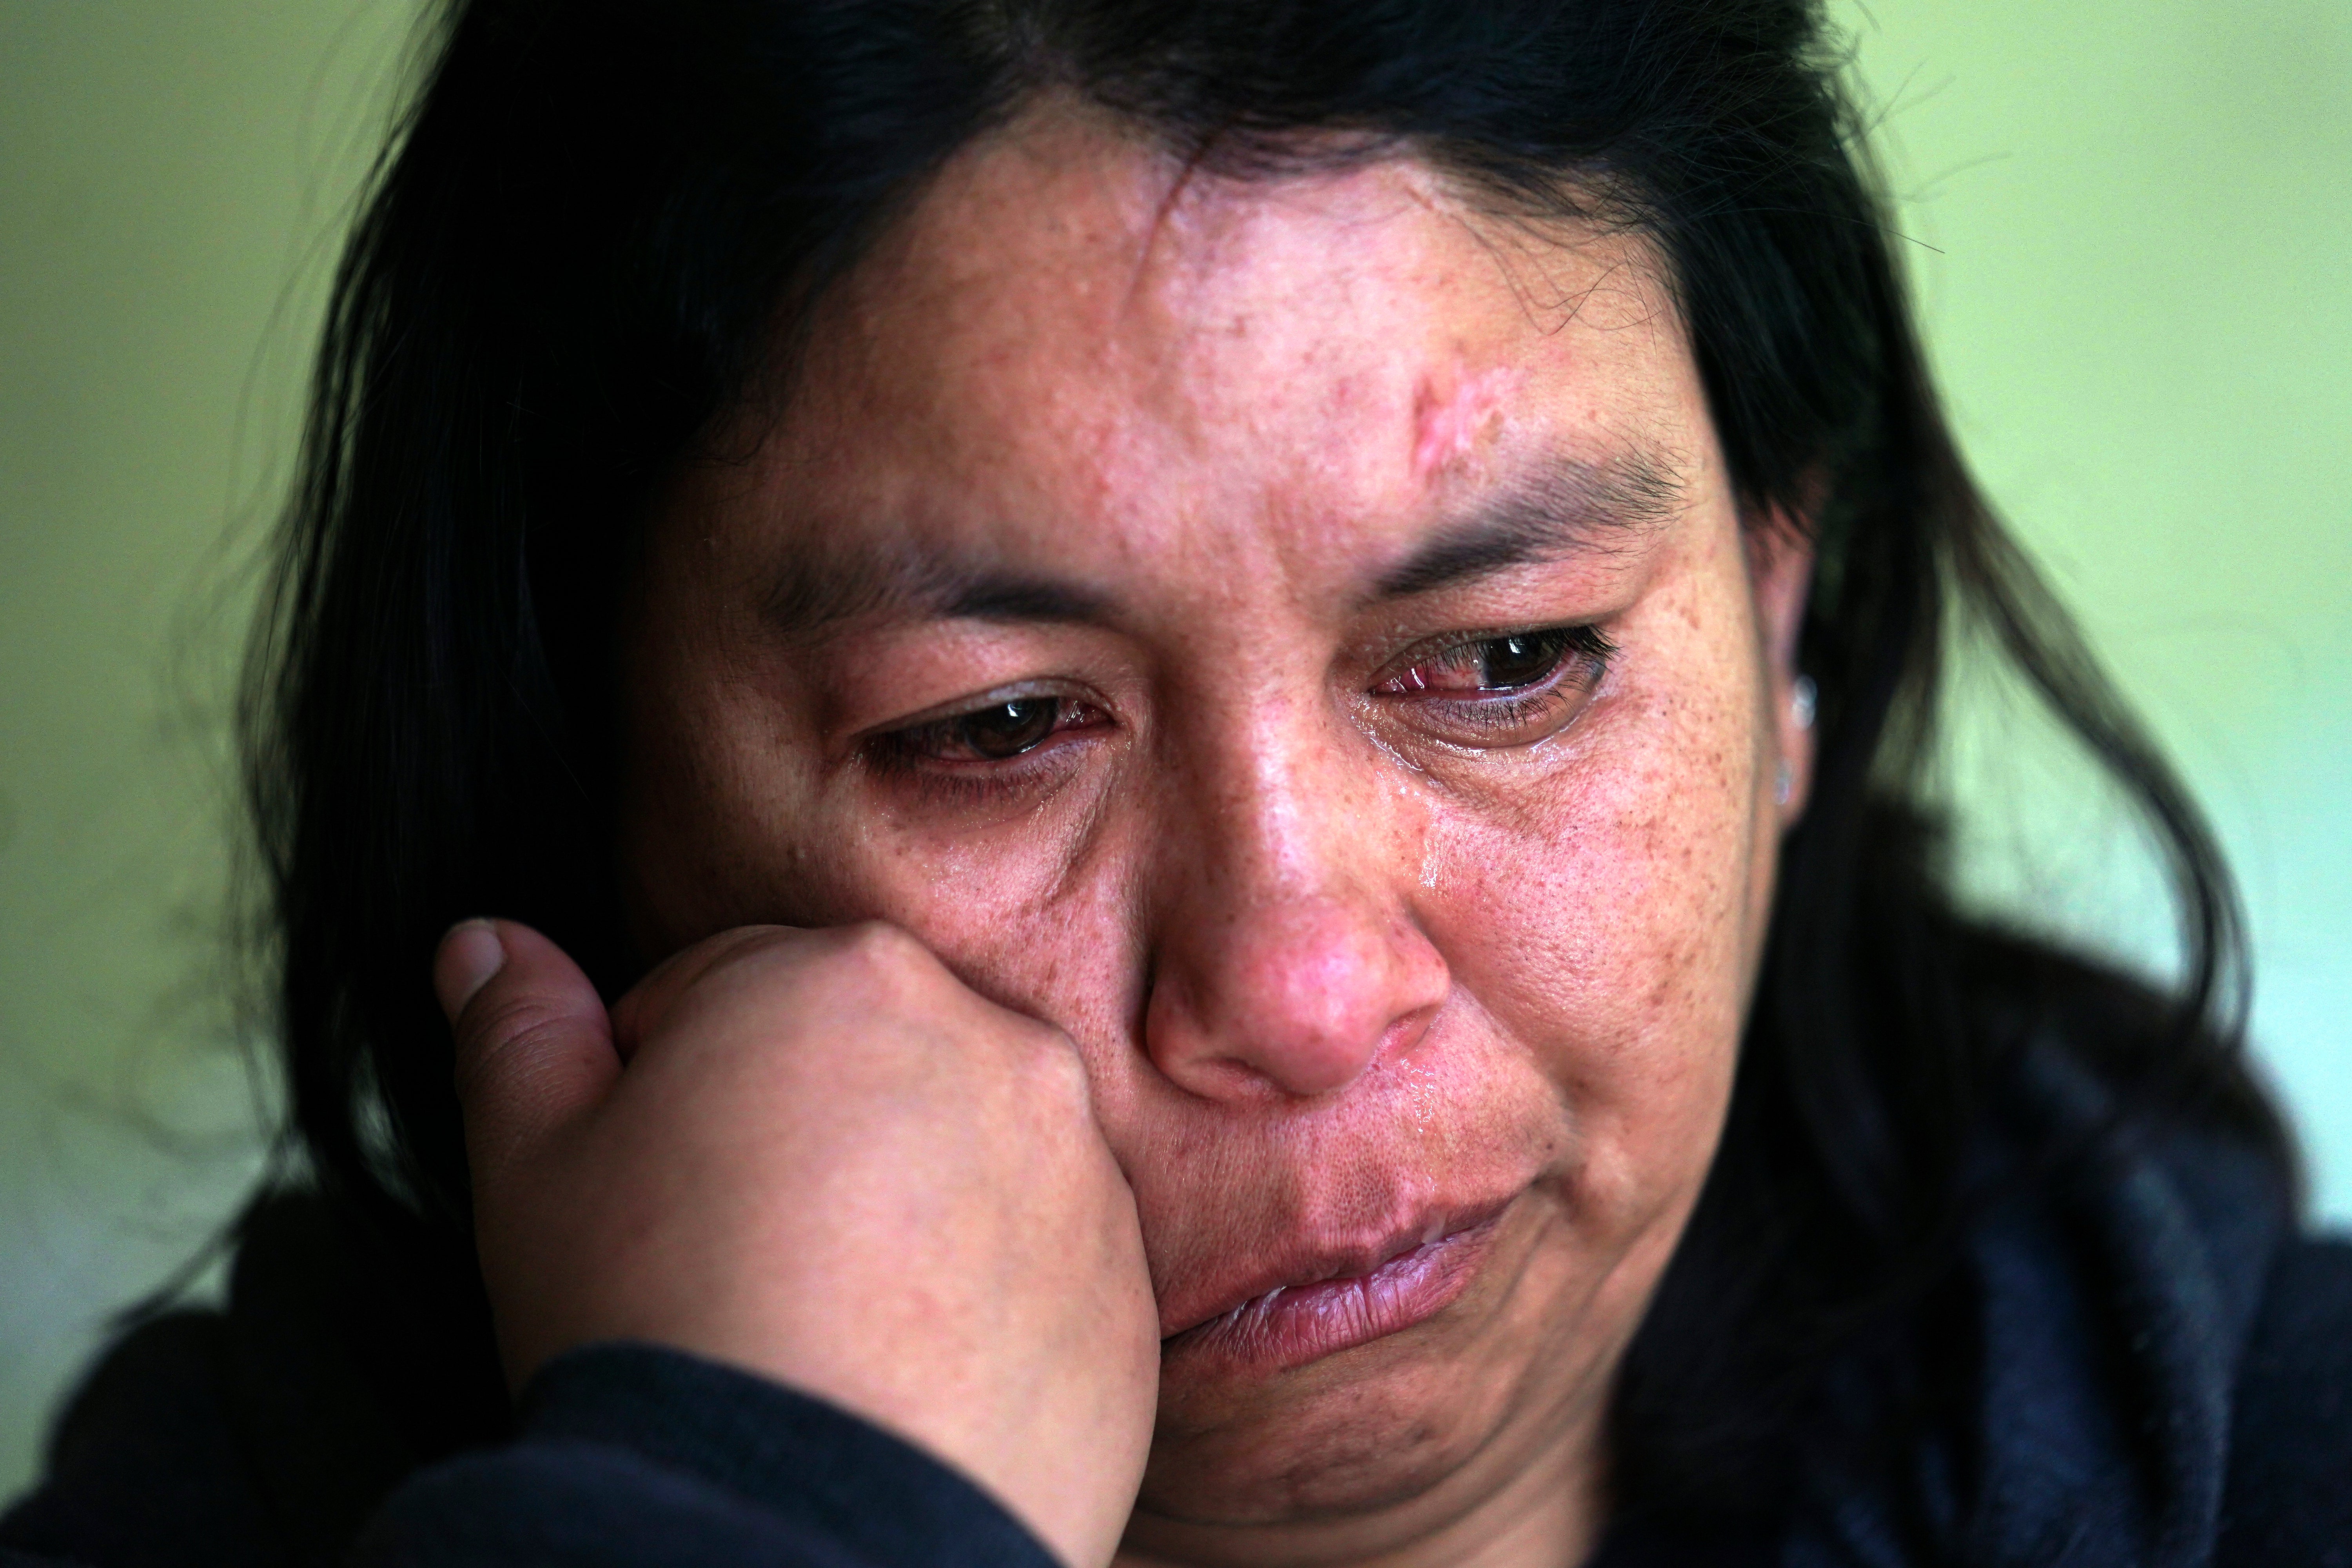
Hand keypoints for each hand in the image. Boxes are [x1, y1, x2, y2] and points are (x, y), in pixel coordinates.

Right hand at [434, 919, 1157, 1567]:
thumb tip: (486, 946)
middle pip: (859, 1059)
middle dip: (793, 1128)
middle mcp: (992, 1040)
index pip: (727, 991)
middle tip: (730, 1253)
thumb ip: (518, 1031)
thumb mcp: (535, 1165)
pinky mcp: (1126, 1283)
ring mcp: (1080, 1164)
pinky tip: (903, 1367)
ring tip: (819, 1316)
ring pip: (958, 1153)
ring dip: (898, 1203)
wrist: (802, 1531)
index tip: (654, 1185)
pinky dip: (980, 1296)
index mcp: (845, 973)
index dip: (665, 1090)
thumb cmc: (663, 1332)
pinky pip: (1036, 1260)